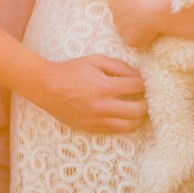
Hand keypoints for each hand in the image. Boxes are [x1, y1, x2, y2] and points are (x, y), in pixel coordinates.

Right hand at [26, 55, 147, 133]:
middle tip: (144, 97)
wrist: (47, 87)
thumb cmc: (71, 71)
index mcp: (104, 87)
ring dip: (139, 117)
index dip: (143, 83)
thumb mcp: (95, 60)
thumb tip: (137, 76)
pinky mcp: (92, 129)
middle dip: (146, 102)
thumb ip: (118, 66)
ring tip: (137, 109)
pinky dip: (125, 125)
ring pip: (130, 125)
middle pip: (139, 110)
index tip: (141, 82)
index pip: (137, 87)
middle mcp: (103, 106)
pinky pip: (117, 131)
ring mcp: (98, 120)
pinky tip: (124, 117)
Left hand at [108, 0, 170, 48]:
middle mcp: (115, 17)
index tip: (138, 1)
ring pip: (128, 29)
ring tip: (149, 22)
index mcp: (114, 2)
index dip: (129, 2)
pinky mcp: (130, 42)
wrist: (155, 10)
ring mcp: (122, 31)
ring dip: (136, 27)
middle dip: (131, 15)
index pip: (118, 2)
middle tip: (145, 12)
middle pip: (122, 17)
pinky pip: (135, 40)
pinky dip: (142, 38)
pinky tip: (150, 33)